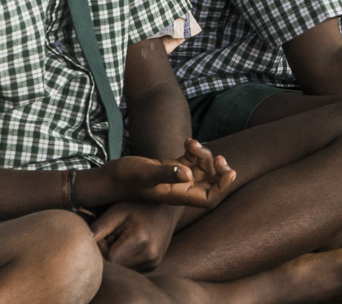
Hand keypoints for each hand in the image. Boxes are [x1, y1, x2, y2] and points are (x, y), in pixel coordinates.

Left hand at [90, 202, 178, 270]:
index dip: (102, 249)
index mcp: (141, 239)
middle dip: (109, 255)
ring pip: (122, 269)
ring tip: (123, 240)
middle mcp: (150, 255)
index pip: (109, 259)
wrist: (167, 209)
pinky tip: (130, 246)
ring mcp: (154, 262)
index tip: (105, 235)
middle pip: (116, 266)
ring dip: (117, 259)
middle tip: (113, 237)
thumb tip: (83, 243)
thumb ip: (99, 227)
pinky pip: (130, 269)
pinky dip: (125, 260)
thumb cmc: (138, 207)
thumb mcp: (118, 210)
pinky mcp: (154, 266)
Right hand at [103, 139, 234, 208]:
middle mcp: (182, 189)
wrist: (111, 177)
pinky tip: (187, 141)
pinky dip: (195, 150)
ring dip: (205, 155)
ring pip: (203, 168)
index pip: (211, 199)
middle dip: (220, 170)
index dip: (224, 188)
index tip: (230, 172)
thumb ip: (166, 174)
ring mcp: (178, 178)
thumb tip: (188, 175)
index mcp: (180, 196)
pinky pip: (192, 160)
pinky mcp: (173, 167)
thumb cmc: (126, 178)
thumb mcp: (146, 174)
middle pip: (212, 183)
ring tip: (192, 144)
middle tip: (220, 158)